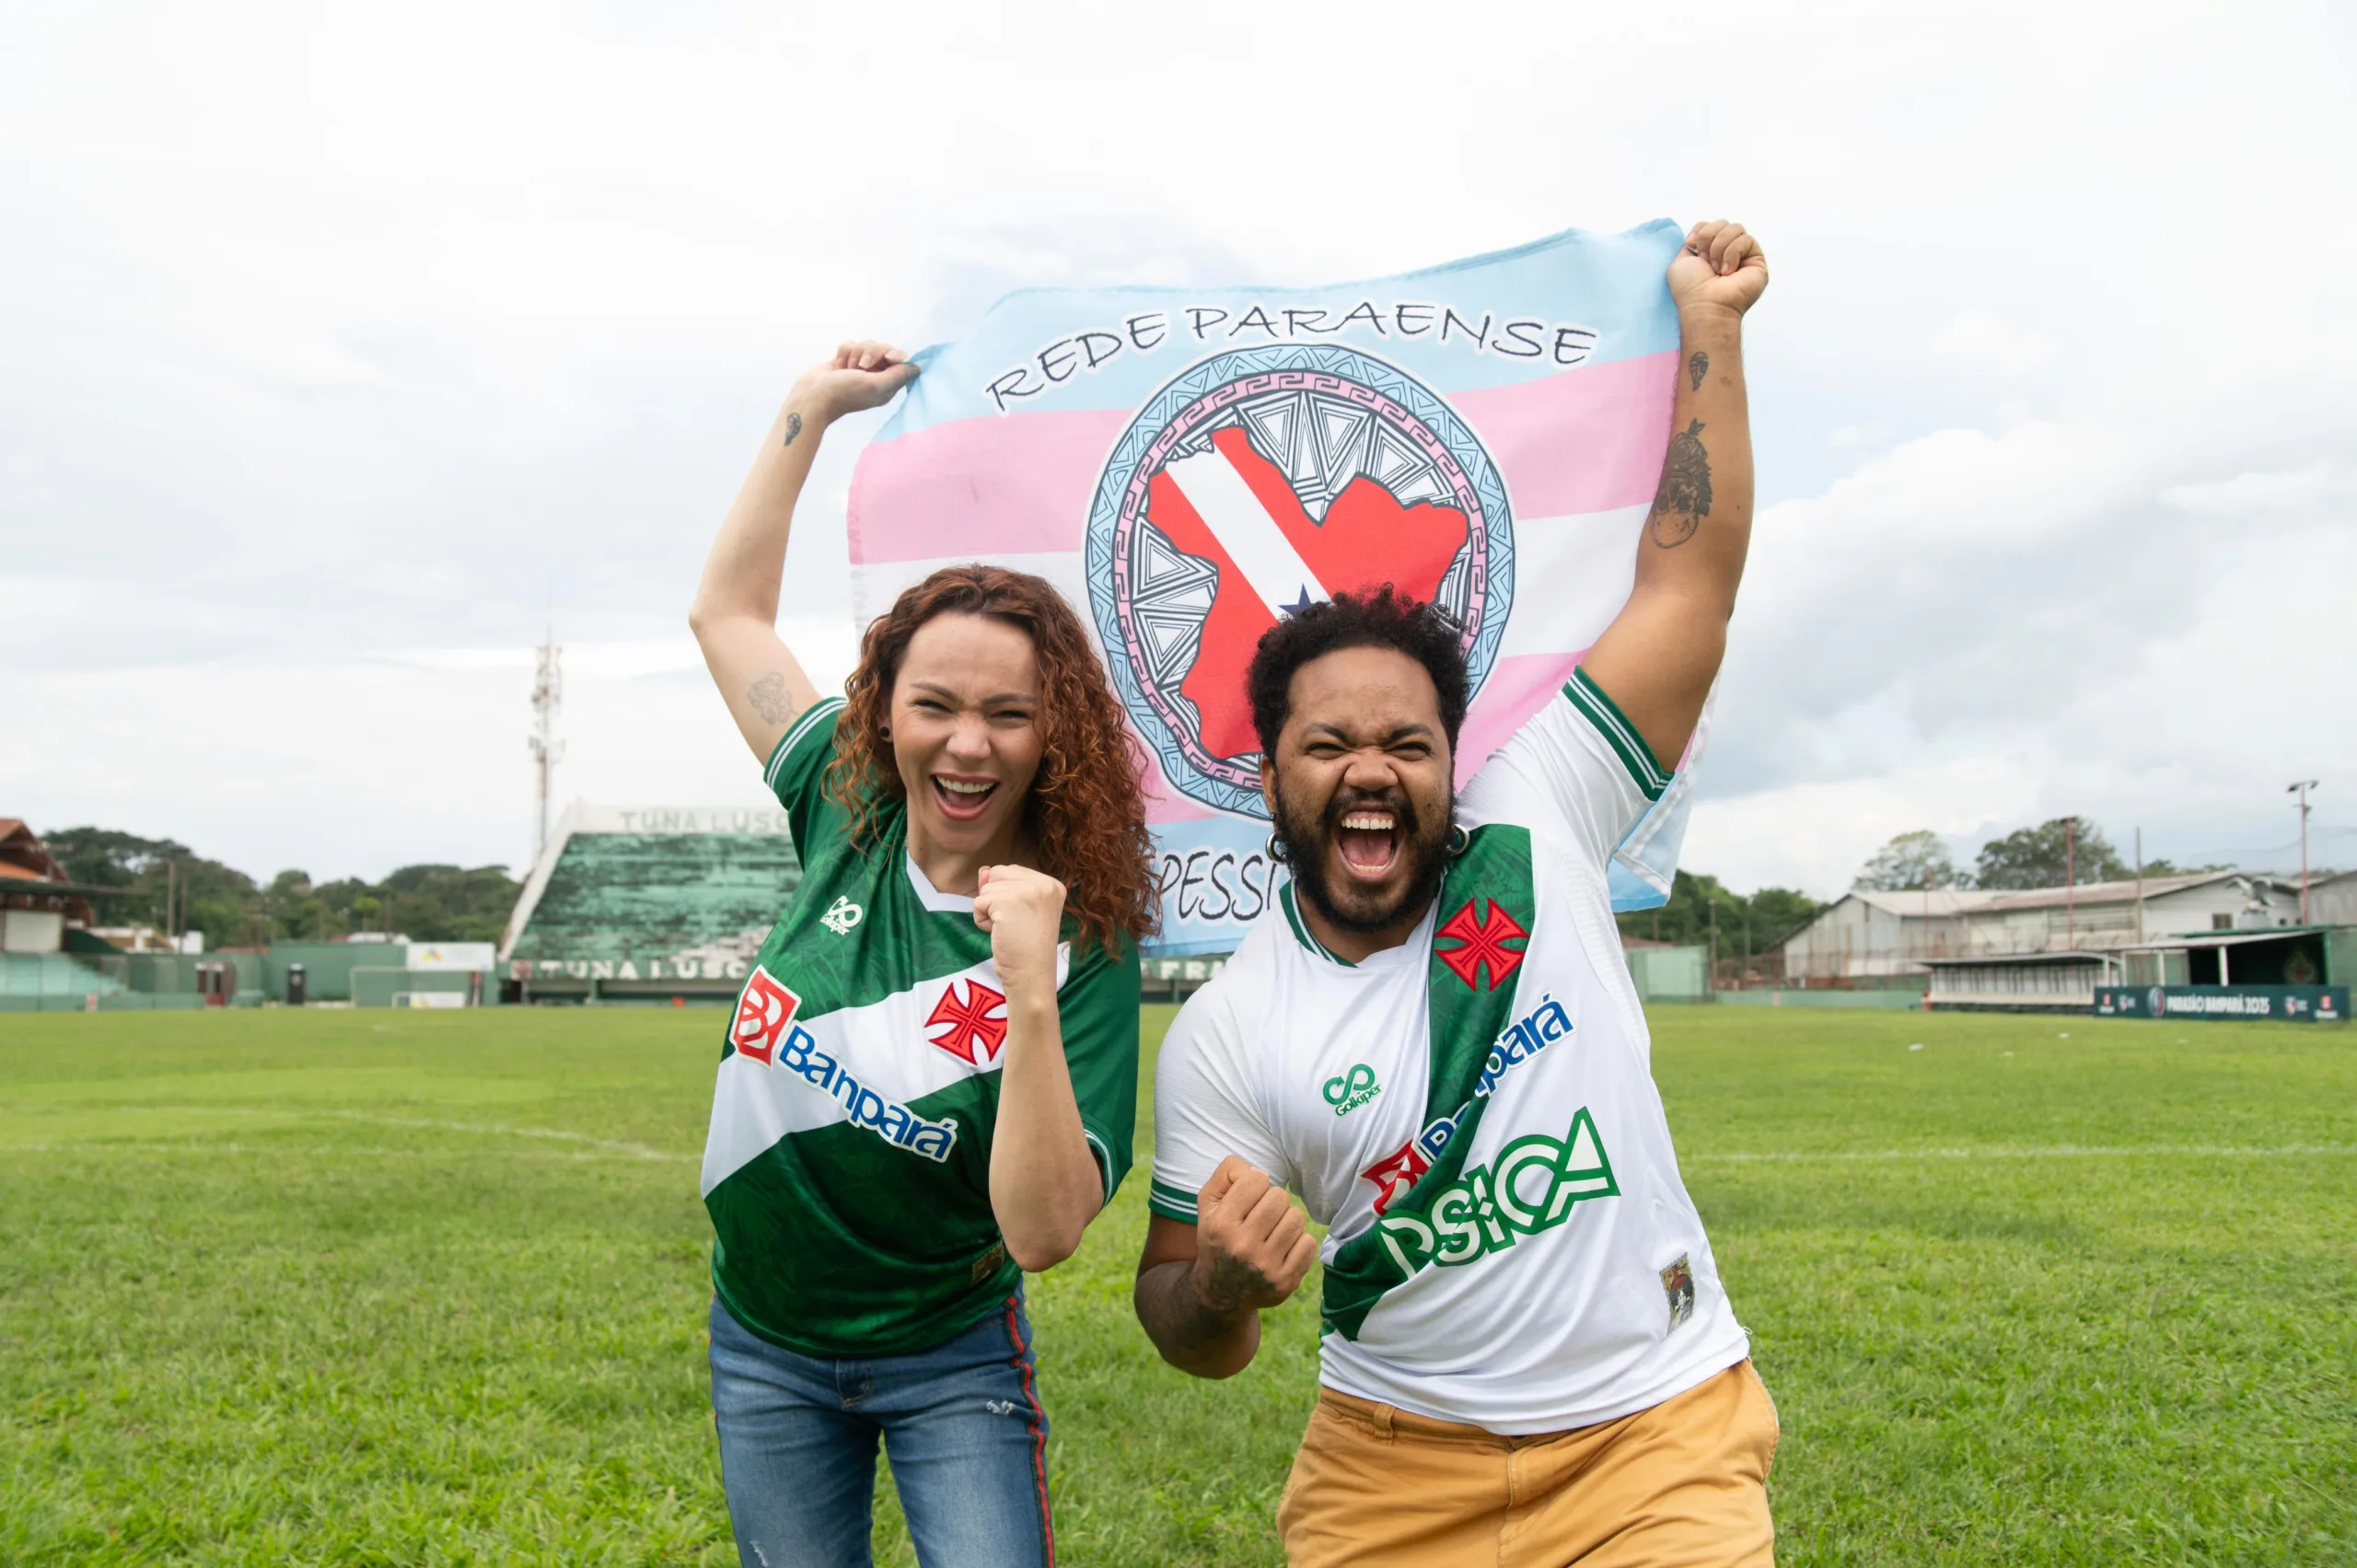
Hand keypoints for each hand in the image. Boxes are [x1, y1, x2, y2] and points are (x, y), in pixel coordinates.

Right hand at [789, 339, 919, 425]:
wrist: (812, 395)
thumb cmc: (844, 393)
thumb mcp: (876, 386)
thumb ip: (897, 376)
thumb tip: (917, 369)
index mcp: (887, 385)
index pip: (900, 360)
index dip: (894, 354)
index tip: (888, 357)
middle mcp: (875, 375)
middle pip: (883, 348)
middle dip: (872, 352)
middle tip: (862, 365)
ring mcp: (858, 367)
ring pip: (865, 344)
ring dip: (855, 353)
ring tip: (847, 367)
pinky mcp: (844, 360)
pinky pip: (850, 344)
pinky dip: (843, 352)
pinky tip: (838, 365)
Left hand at [973, 864, 1065, 993]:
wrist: (1032, 975)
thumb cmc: (1028, 947)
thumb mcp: (1021, 909)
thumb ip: (1005, 886)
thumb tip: (983, 870)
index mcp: (1053, 884)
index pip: (1013, 871)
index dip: (1007, 895)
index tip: (1023, 919)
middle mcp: (1043, 883)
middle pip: (998, 873)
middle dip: (996, 898)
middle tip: (1014, 924)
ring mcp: (1026, 891)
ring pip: (986, 888)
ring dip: (989, 911)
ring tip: (1008, 929)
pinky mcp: (1006, 901)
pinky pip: (978, 902)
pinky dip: (982, 920)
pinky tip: (999, 933)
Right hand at [1192, 1156, 1317, 1313]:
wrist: (1221, 1292)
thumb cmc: (1219, 1239)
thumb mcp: (1208, 1205)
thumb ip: (1226, 1175)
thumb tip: (1255, 1169)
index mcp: (1221, 1224)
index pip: (1255, 1180)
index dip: (1255, 1182)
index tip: (1250, 1196)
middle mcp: (1242, 1246)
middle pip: (1279, 1197)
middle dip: (1273, 1200)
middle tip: (1263, 1214)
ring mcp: (1266, 1267)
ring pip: (1296, 1217)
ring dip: (1287, 1219)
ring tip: (1274, 1229)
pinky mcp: (1285, 1282)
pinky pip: (1308, 1243)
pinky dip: (1299, 1241)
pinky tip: (1283, 1247)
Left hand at [1667, 221, 1767, 320]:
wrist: (1704, 305)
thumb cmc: (1690, 289)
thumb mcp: (1681, 261)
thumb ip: (1692, 244)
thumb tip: (1699, 236)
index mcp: (1709, 252)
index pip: (1710, 224)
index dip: (1701, 230)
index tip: (1692, 244)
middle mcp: (1726, 252)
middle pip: (1722, 223)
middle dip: (1709, 238)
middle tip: (1705, 262)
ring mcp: (1743, 256)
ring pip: (1735, 228)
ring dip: (1720, 247)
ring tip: (1716, 270)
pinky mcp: (1757, 260)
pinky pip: (1746, 240)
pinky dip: (1732, 253)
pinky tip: (1728, 272)